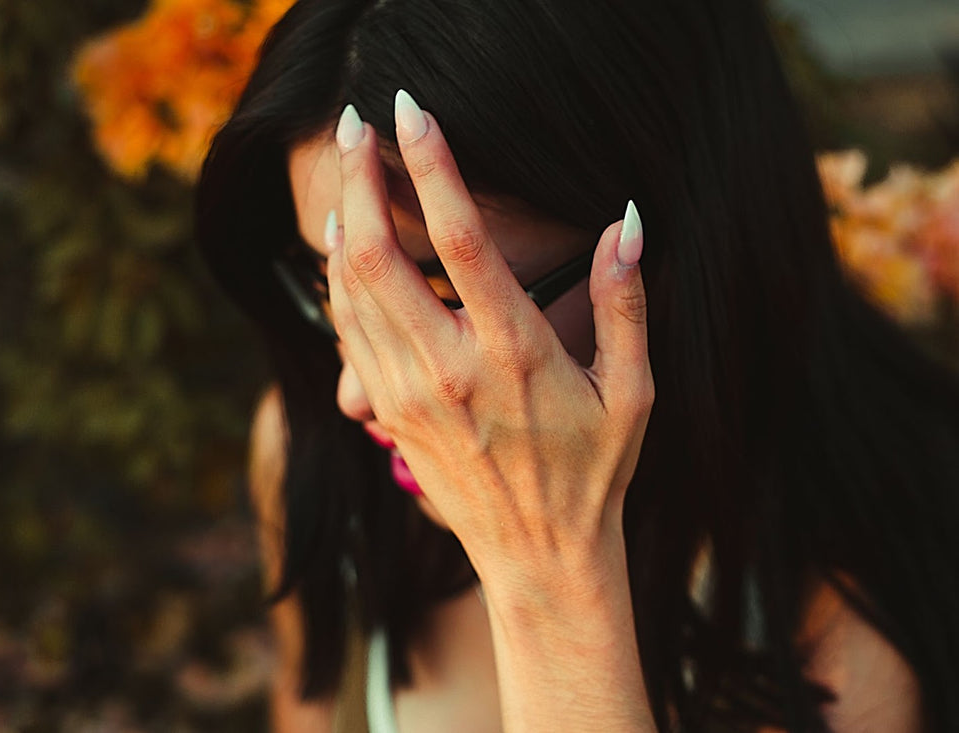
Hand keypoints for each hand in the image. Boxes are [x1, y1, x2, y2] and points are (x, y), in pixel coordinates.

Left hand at [326, 91, 653, 594]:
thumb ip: (625, 304)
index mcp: (514, 354)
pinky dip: (339, 280)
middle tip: (355, 125)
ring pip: (351, 292)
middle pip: (379, 256)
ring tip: (349, 169)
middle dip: (358, 178)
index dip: (431, 166)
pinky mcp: (387, 414)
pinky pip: (348, 332)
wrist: (538, 557)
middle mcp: (449, 370)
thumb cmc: (593, 472)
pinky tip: (345, 246)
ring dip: (344, 221)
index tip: (410, 112)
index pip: (462, 241)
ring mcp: (408, 395)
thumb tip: (625, 223)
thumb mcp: (632, 391)